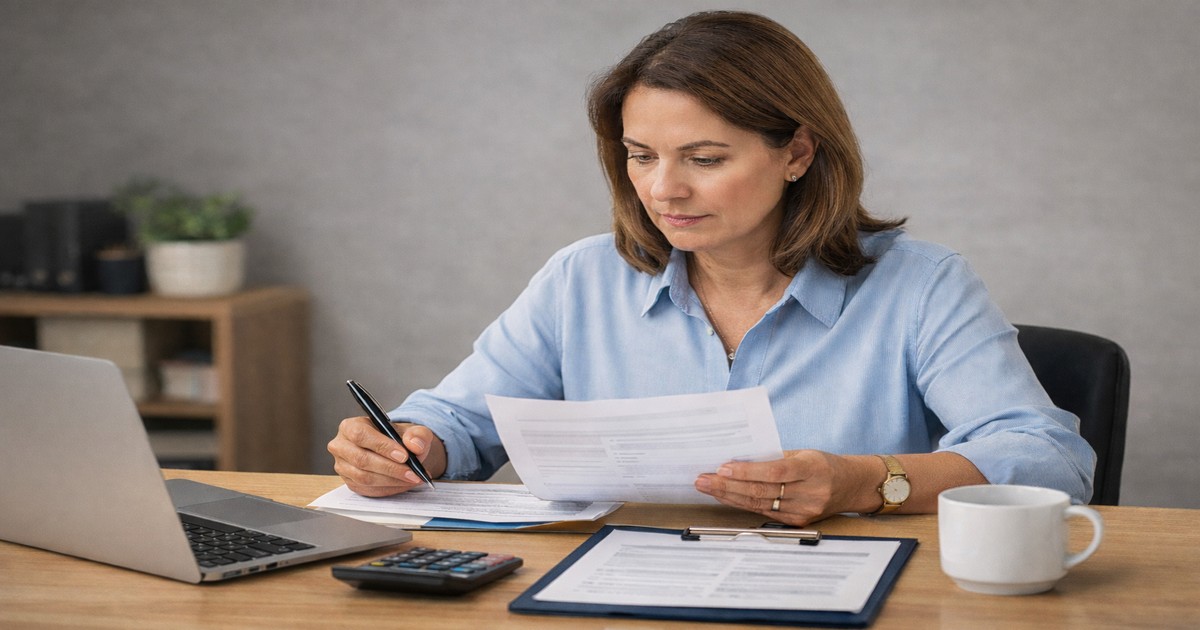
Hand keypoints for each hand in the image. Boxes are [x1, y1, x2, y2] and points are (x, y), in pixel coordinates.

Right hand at [327, 416, 446, 496]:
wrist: (396, 451)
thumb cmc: (398, 437)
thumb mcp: (411, 430)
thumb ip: (417, 434)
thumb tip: (415, 445)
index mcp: (350, 426)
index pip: (361, 435)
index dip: (382, 446)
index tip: (404, 456)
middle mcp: (341, 446)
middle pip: (361, 460)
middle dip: (390, 468)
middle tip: (413, 473)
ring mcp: (343, 467)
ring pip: (365, 478)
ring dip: (392, 481)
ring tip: (413, 478)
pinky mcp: (350, 483)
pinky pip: (369, 490)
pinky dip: (390, 488)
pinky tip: (405, 484)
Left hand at [694, 450, 878, 525]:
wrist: (852, 486)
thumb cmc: (823, 464)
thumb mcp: (802, 453)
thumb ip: (773, 457)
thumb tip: (737, 460)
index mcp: (812, 469)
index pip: (774, 472)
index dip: (746, 471)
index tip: (722, 468)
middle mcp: (810, 492)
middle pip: (762, 491)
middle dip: (727, 486)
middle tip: (702, 479)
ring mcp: (804, 510)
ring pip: (759, 504)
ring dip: (729, 497)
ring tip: (707, 488)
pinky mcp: (798, 522)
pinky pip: (764, 512)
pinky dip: (742, 504)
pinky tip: (726, 497)